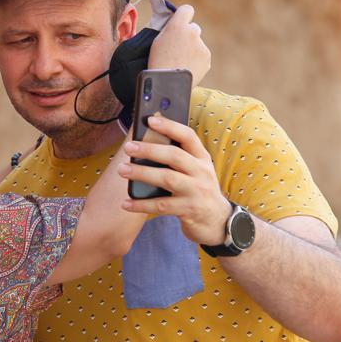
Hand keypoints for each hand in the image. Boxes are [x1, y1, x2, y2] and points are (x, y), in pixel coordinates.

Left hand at [118, 116, 230, 244]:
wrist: (218, 221)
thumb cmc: (199, 191)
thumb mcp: (196, 170)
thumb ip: (179, 157)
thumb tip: (147, 141)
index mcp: (202, 158)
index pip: (188, 136)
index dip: (170, 126)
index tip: (150, 120)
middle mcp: (201, 172)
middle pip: (175, 156)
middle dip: (150, 150)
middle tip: (128, 147)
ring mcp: (196, 191)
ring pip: (167, 179)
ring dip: (142, 173)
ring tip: (122, 170)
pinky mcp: (189, 210)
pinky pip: (162, 206)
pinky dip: (142, 204)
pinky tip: (126, 203)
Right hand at [148, 4, 210, 86]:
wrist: (167, 84)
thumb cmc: (158, 62)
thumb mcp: (157, 40)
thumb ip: (168, 28)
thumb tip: (174, 21)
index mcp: (178, 25)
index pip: (187, 9)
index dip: (184, 16)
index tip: (181, 22)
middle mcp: (192, 32)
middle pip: (194, 28)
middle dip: (188, 35)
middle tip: (178, 48)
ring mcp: (201, 45)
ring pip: (197, 43)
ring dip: (192, 49)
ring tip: (180, 62)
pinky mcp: (207, 57)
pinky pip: (201, 55)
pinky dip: (196, 60)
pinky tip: (186, 68)